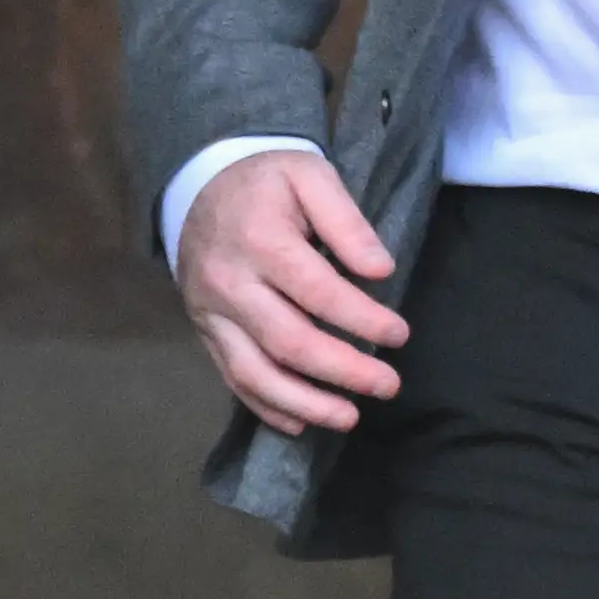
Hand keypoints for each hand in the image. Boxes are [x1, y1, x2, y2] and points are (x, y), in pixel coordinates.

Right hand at [178, 150, 407, 437]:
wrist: (198, 186)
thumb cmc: (266, 183)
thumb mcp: (308, 176)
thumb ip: (346, 220)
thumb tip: (380, 270)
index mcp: (260, 240)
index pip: (317, 292)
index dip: (362, 319)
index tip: (400, 334)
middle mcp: (230, 283)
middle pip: (288, 341)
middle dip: (343, 371)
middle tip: (389, 385)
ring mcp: (212, 313)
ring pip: (255, 372)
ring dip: (305, 404)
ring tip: (350, 418)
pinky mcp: (204, 332)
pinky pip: (232, 379)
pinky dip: (266, 407)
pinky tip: (300, 423)